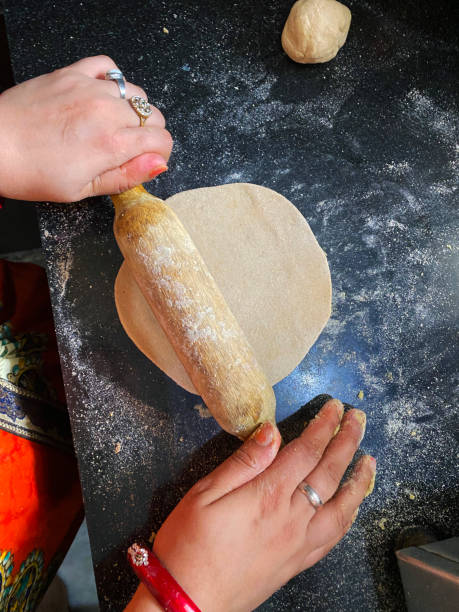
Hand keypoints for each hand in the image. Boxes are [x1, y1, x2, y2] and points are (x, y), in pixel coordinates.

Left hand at [0, 56, 172, 201]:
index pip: (162, 140)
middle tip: (126, 147)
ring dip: (132, 109)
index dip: (159, 154)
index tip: (146, 160)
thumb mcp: (83, 189)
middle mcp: (106, 111)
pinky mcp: (72, 73)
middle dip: (148, 134)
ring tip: (112, 125)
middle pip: (153, 116)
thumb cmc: (32, 172)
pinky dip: (113, 80)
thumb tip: (159, 164)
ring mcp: (89, 88)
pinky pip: (108, 67)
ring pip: (136, 93)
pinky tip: (103, 96)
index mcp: (112, 144)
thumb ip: (126, 175)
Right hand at [127, 398, 375, 611]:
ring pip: (342, 507)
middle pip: (330, 472)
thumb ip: (243, 461)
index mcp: (269, 495)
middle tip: (358, 418)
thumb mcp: (205, 493)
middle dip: (347, 441)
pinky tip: (353, 505)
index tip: (335, 407)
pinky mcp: (298, 563)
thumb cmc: (189, 543)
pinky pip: (335, 536)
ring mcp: (300, 543)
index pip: (307, 451)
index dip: (324, 425)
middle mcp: (292, 517)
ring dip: (358, 479)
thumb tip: (272, 431)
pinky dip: (350, 515)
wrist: (188, 603)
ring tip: (369, 459)